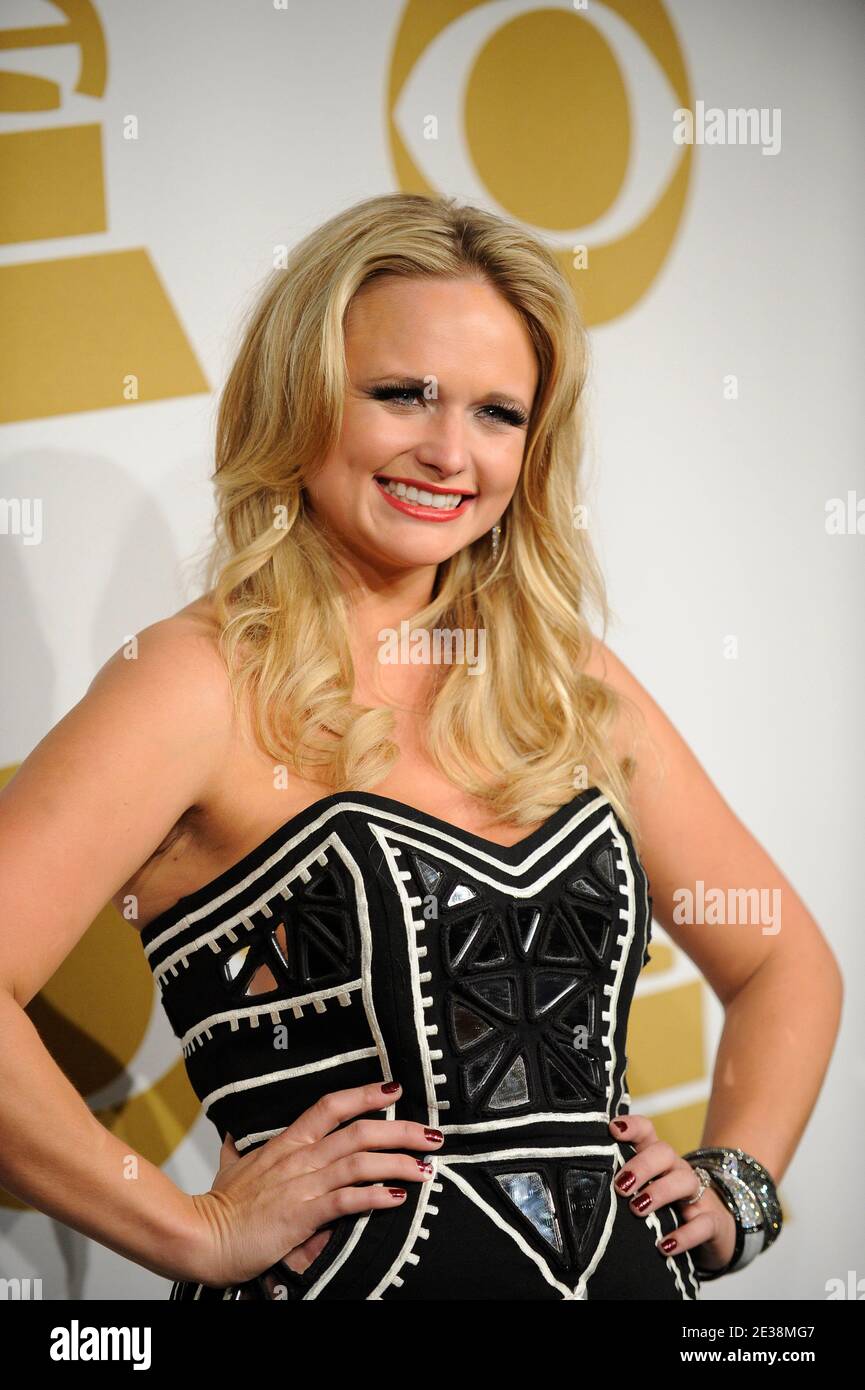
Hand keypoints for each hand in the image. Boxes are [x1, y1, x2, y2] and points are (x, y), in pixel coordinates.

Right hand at [185, 1080, 442, 1286]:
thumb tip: (232, 1137)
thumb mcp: (230, 1169)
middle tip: (432, 1133)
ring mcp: (302, 1185)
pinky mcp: (302, 1215)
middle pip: (358, 1131)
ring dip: (397, 1163)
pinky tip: (396, 1198)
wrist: (199, 1236)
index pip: (330, 1106)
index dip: (364, 1094)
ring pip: (359, 1162)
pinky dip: (374, 1196)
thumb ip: (238, 1152)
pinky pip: (345, 1200)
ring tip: (425, 1167)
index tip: (393, 1089)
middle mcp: (299, 1158)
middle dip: (400, 1130)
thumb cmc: (217, 1206)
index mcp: (286, 1144)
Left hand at [608, 1113, 736, 1272]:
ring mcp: (696, 1193)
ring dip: (660, 1192)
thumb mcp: (642, 1191)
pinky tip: (666, 1245)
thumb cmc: (664, 1207)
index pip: (646, 1130)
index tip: (612, 1129)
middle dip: (641, 1165)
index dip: (632, 1126)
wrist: (711, 1229)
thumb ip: (619, 1185)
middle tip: (621, 1186)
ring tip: (637, 1210)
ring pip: (684, 1180)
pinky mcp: (711, 1221)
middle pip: (664, 1151)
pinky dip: (685, 1234)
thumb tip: (578, 1192)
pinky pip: (703, 1223)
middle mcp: (675, 1169)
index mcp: (656, 1158)